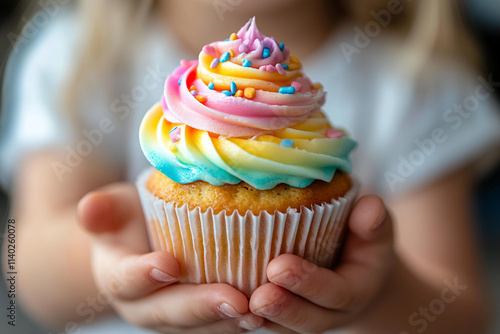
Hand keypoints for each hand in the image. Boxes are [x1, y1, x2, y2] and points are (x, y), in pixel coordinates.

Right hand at [77, 183, 262, 332]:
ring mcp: (175, 316)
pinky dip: (242, 318)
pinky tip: (268, 309)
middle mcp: (146, 306)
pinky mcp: (200, 316)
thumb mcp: (112, 213)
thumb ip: (102, 212)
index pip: (127, 280)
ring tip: (258, 311)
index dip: (144, 276)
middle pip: (171, 313)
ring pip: (200, 326)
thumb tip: (90, 206)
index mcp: (119, 278)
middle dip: (202, 308)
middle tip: (233, 300)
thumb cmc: (128, 225)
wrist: (136, 250)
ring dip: (229, 322)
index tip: (168, 265)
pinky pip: (220, 322)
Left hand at [249, 195, 393, 332]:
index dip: (309, 283)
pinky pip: (267, 322)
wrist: (355, 272)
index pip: (335, 293)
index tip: (280, 267)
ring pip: (284, 326)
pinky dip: (247, 318)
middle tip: (258, 297)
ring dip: (262, 318)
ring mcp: (306, 317)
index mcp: (354, 291)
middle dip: (283, 308)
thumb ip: (373, 222)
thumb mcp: (374, 232)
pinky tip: (225, 304)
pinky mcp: (284, 316)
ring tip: (239, 305)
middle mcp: (329, 312)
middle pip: (308, 319)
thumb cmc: (362, 244)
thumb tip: (369, 206)